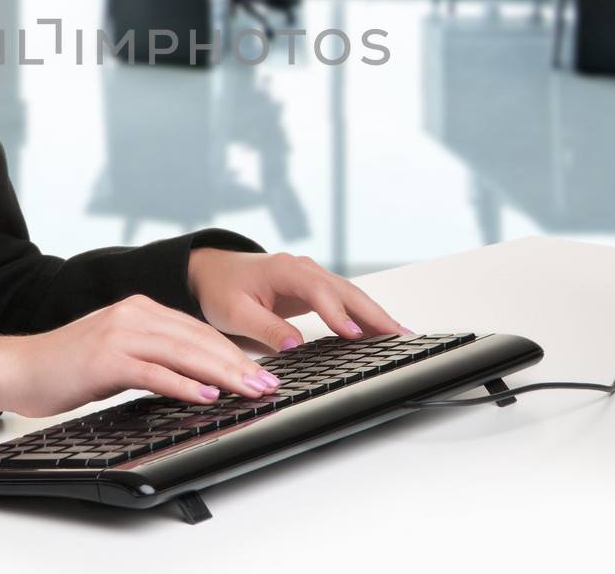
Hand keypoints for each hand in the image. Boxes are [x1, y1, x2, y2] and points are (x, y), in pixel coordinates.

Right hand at [0, 293, 282, 419]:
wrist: (20, 367)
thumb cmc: (68, 366)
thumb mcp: (119, 354)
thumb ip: (154, 357)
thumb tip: (199, 379)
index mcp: (140, 309)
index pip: (199, 330)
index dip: (235, 352)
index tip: (263, 372)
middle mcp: (133, 314)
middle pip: (198, 339)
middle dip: (239, 364)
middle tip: (269, 385)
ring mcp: (119, 333)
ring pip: (183, 352)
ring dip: (222, 374)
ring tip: (250, 391)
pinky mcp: (105, 358)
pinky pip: (153, 371)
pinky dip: (183, 384)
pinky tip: (205, 395)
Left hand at [186, 249, 412, 351]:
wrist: (213, 271)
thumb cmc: (221, 288)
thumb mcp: (235, 312)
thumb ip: (266, 328)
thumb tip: (294, 346)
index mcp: (285, 270)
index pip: (319, 291)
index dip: (337, 312)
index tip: (354, 334)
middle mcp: (304, 269)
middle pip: (346, 290)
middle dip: (374, 313)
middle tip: (401, 336)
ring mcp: (312, 277)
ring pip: (351, 295)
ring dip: (375, 315)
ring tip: (401, 337)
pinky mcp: (314, 289)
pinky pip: (344, 301)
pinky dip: (363, 316)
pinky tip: (378, 332)